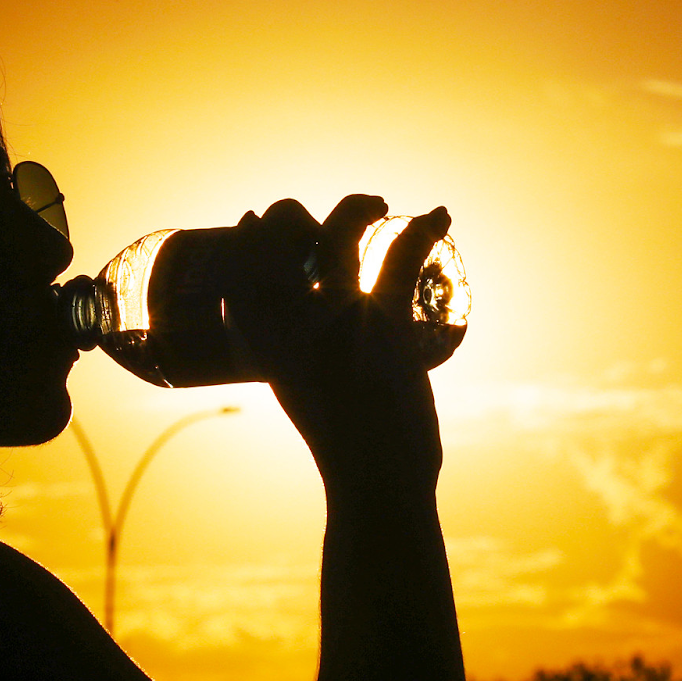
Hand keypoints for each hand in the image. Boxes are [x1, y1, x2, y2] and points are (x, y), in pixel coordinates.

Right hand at [224, 196, 449, 485]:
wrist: (374, 477)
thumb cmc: (341, 436)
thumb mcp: (299, 387)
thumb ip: (296, 347)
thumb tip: (312, 314)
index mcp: (261, 343)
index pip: (241, 270)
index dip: (249, 238)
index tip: (252, 220)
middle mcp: (289, 322)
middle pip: (279, 238)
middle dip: (290, 214)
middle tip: (314, 221)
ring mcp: (337, 317)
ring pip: (338, 234)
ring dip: (356, 207)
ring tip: (376, 202)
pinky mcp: (386, 321)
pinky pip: (400, 258)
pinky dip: (424, 230)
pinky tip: (440, 215)